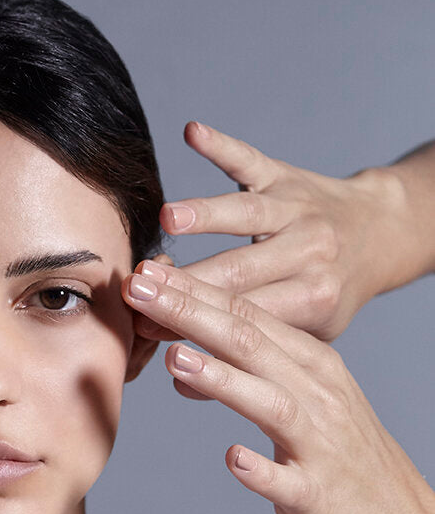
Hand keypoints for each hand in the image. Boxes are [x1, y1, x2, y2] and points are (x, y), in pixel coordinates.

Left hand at [121, 258, 434, 513]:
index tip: (143, 274)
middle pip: (250, 343)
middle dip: (191, 315)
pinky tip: (232, 458)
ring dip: (221, 380)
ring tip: (174, 359)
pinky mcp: (317, 494)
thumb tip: (181, 348)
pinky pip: (287, 480)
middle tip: (139, 293)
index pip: (247, 316)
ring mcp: (319, 445)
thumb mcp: (304, 396)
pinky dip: (260, 469)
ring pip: (270, 402)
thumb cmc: (338, 455)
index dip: (194, 292)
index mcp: (313, 364)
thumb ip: (251, 369)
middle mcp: (318, 394)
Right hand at [158, 122, 404, 340]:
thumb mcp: (307, 335)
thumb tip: (182, 380)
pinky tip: (194, 133)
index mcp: (313, 298)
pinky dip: (222, 146)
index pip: (244, 315)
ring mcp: (296, 210)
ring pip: (248, 214)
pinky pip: (250, 160)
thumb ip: (248, 356)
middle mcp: (308, 253)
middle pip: (238, 270)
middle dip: (184, 280)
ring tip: (168, 219)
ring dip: (207, 213)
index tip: (144, 328)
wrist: (378, 233)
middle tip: (135, 287)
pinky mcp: (285, 175)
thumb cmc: (329, 291)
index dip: (192, 322)